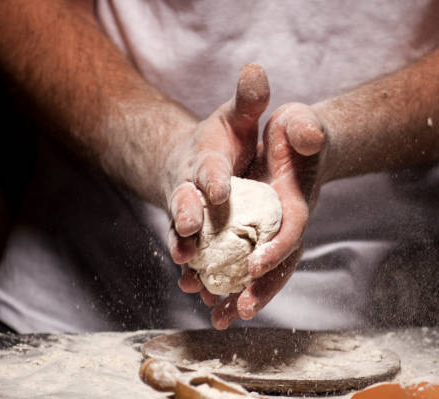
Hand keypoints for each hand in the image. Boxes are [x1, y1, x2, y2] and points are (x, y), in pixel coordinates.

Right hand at [167, 63, 269, 267]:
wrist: (196, 165)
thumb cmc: (224, 141)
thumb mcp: (237, 117)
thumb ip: (248, 100)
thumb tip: (256, 69)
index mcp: (206, 159)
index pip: (208, 166)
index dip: (212, 176)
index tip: (218, 187)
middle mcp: (190, 189)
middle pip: (185, 203)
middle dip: (186, 215)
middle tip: (190, 228)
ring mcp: (187, 216)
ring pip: (182, 235)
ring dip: (184, 251)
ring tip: (186, 268)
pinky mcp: (192, 238)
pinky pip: (191, 255)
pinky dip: (192, 271)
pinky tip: (196, 288)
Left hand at [209, 102, 326, 328]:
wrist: (293, 144)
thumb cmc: (297, 133)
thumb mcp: (301, 123)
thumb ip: (306, 130)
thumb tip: (310, 135)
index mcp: (297, 204)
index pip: (291, 232)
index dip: (275, 251)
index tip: (253, 268)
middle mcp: (283, 226)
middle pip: (277, 266)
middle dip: (260, 290)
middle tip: (240, 311)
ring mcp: (268, 235)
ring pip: (256, 273)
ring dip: (239, 297)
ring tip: (218, 319)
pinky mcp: (252, 236)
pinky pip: (238, 264)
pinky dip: (225, 283)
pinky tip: (205, 299)